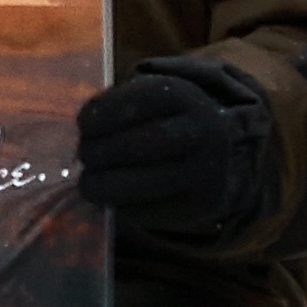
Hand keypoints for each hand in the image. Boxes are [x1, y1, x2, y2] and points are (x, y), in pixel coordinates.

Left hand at [72, 64, 273, 240]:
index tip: (82, 124)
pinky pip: (155, 211)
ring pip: (147, 183)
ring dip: (107, 186)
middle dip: (101, 152)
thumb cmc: (171, 118)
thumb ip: (123, 105)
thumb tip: (83, 130)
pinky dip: (125, 208)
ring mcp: (206, 170)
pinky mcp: (202, 203)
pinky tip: (111, 201)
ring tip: (88, 184)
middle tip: (83, 157)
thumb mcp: (156, 97)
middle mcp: (202, 131)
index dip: (105, 112)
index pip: (141, 99)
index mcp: (186, 96)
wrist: (224, 149)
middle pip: (141, 143)